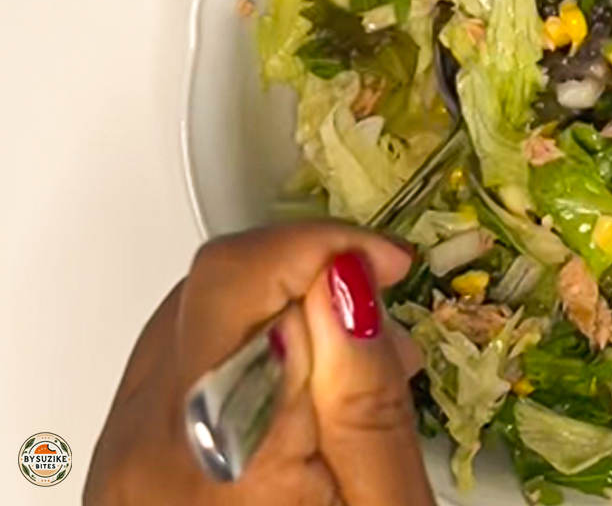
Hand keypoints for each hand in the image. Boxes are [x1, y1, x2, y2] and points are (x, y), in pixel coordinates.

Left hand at [85, 222, 434, 505]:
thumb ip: (359, 399)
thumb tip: (344, 283)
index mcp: (205, 452)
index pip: (237, 279)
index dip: (322, 246)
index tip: (388, 266)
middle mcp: (137, 447)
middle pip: (210, 290)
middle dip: (308, 279)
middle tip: (383, 331)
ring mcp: (119, 459)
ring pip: (192, 319)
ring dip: (280, 314)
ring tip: (352, 377)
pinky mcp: (122, 469)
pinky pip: (178, 367)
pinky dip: (246, 353)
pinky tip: (300, 401)